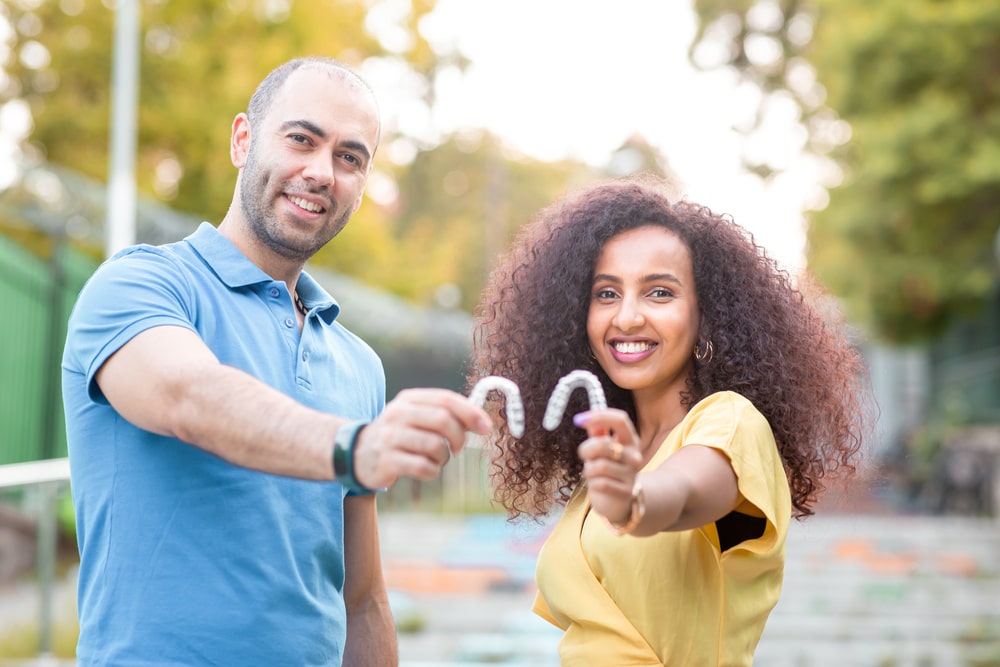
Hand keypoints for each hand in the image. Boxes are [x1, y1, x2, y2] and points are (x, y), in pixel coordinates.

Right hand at [350, 388, 491, 489]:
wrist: (358, 453)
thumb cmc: (400, 435)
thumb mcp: (418, 418)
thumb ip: (447, 416)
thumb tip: (481, 422)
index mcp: (409, 399)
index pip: (446, 399)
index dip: (470, 412)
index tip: (486, 427)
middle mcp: (398, 413)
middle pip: (443, 420)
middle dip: (459, 438)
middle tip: (458, 448)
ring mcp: (391, 437)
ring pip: (435, 446)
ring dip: (444, 457)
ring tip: (437, 459)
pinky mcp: (387, 460)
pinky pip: (423, 467)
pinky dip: (432, 471)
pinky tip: (426, 469)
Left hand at [574, 408, 642, 525]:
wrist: (618, 501)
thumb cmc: (607, 469)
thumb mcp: (601, 449)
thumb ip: (597, 432)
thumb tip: (589, 415)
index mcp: (630, 440)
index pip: (620, 420)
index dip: (599, 416)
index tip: (578, 419)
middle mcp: (634, 455)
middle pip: (604, 444)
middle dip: (586, 449)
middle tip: (583, 455)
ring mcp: (632, 475)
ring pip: (599, 466)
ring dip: (589, 470)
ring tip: (593, 474)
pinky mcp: (627, 492)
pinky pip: (600, 484)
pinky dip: (592, 484)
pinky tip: (597, 486)